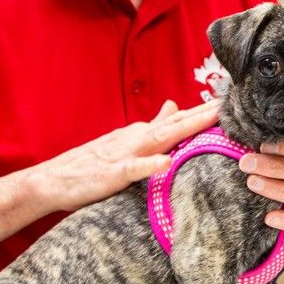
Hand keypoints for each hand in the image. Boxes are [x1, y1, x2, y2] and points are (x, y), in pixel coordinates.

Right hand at [28, 99, 219, 211]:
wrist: (51, 180)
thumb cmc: (90, 164)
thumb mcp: (125, 140)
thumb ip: (152, 125)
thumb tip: (174, 105)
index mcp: (141, 134)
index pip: (179, 121)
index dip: (205, 112)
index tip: (231, 103)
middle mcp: (136, 138)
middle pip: (177, 124)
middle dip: (204, 114)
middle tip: (231, 103)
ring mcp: (124, 154)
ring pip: (161, 138)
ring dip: (186, 127)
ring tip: (211, 119)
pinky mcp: (111, 173)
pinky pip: (133, 169)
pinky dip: (149, 165)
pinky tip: (166, 162)